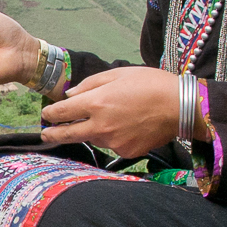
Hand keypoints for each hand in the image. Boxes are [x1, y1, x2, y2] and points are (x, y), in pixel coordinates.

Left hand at [40, 67, 179, 157]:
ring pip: (92, 138)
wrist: (182, 107)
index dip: (51, 113)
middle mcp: (101, 126)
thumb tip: (70, 95)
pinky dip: (112, 137)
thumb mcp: (118, 74)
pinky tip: (125, 126)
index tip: (46, 114)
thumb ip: (90, 84)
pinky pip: (111, 145)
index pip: (62, 112)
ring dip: (90, 131)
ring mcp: (113, 141)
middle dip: (53, 134)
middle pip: (68, 134)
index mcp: (96, 103)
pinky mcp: (126, 152)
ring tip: (106, 119)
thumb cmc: (151, 84)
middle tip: (45, 134)